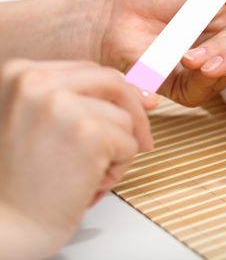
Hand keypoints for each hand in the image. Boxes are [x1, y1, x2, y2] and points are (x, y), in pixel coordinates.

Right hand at [0, 60, 155, 258]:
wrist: (5, 226)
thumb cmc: (21, 181)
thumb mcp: (35, 120)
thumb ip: (74, 98)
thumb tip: (138, 91)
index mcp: (20, 74)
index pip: (90, 71)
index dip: (116, 94)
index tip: (133, 109)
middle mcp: (37, 83)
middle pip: (114, 83)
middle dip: (133, 113)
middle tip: (139, 140)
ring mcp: (63, 106)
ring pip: (124, 119)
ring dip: (118, 150)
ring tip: (87, 173)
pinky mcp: (89, 134)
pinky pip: (130, 144)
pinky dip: (118, 169)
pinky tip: (90, 183)